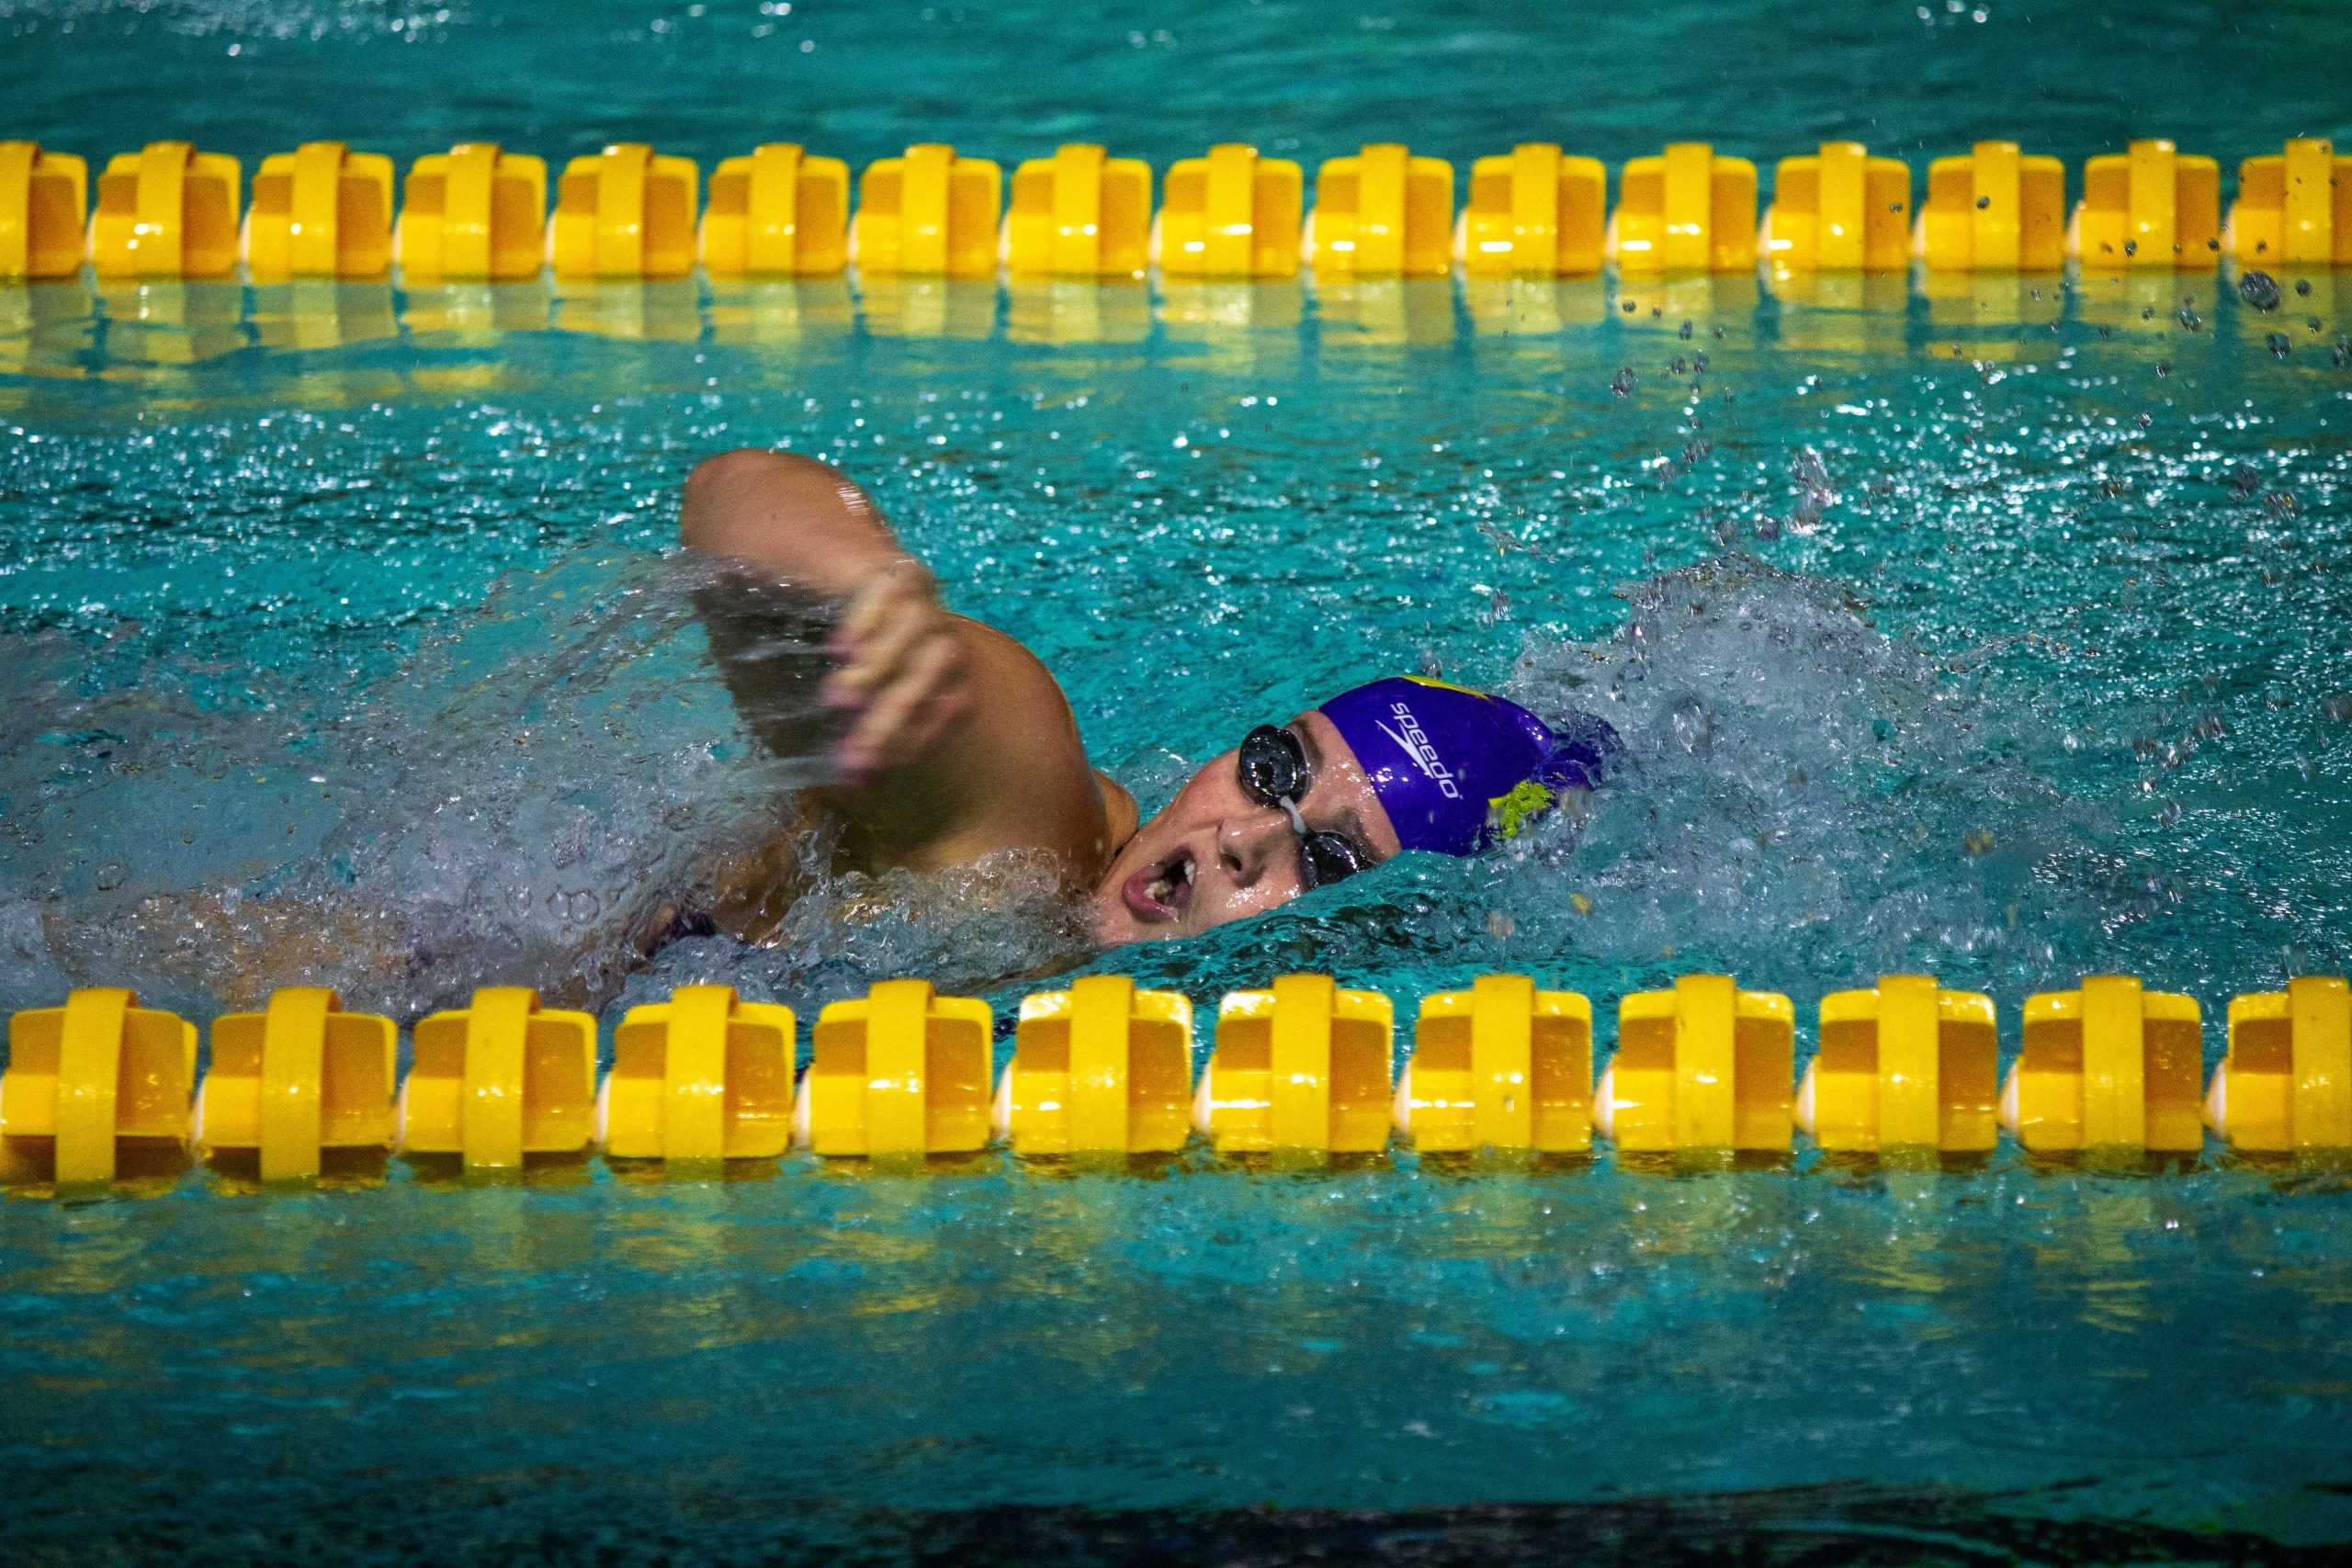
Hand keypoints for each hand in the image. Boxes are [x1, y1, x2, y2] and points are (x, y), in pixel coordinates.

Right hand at [820, 557, 971, 782]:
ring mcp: (922, 598)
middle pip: (934, 674)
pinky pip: (889, 591)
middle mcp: (944, 632)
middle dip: (893, 718)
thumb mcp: (869, 689)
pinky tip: (838, 650)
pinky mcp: (893, 569)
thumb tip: (853, 783)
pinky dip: (866, 620)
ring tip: (838, 701)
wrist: (854, 569)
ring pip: (916, 630)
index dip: (923, 736)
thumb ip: (865, 727)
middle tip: (855, 756)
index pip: (955, 704)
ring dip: (880, 667)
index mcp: (950, 666)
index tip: (882, 765)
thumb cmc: (864, 644)